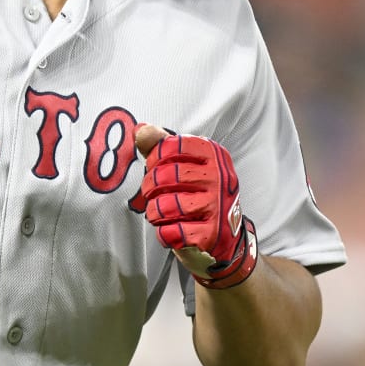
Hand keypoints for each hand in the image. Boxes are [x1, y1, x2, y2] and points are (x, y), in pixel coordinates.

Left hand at [134, 125, 257, 289]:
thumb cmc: (198, 194)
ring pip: (165, 206)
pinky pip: (171, 231)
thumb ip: (160, 145)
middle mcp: (220, 177)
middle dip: (149, 187)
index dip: (153, 158)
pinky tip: (171, 230)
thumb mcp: (184, 164)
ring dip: (154, 212)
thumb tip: (140, 130)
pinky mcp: (211, 233)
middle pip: (164, 176)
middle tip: (152, 194)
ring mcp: (217, 205)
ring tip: (159, 213)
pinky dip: (164, 233)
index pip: (170, 146)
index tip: (154, 167)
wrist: (224, 235)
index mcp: (213, 155)